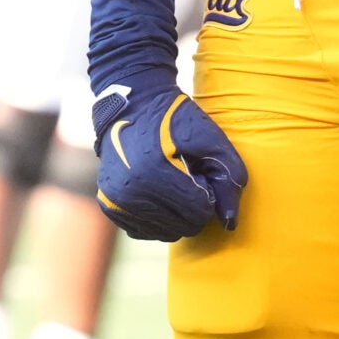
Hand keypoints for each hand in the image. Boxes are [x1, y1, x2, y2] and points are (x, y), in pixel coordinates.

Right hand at [90, 80, 246, 241]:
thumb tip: (230, 222)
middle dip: (195, 206)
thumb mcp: (210, 136)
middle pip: (183, 226)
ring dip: (178, 213)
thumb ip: (229, 175)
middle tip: (191, 178)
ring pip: (165, 232)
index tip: (204, 175)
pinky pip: (145, 231)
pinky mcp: (108, 207)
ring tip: (174, 183)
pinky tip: (160, 193)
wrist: (133, 106)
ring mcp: (115, 202)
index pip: (199, 211)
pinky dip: (159, 218)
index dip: (210, 195)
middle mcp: (129, 192)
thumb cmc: (176, 119)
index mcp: (154, 171)